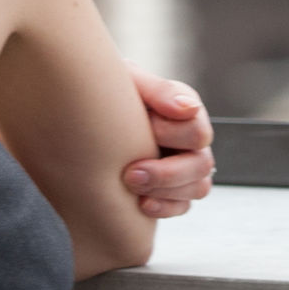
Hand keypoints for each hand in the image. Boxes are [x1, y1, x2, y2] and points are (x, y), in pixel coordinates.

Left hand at [122, 66, 212, 218]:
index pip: (198, 131)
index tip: (145, 128)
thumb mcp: (131, 81)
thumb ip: (160, 91)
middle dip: (167, 173)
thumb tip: (188, 108)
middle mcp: (192, 140)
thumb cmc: (111, 92)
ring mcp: (186, 166)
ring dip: (166, 192)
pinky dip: (164, 208)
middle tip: (132, 173)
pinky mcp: (173, 190)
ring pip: (197, 188)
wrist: (87, 113)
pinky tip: (140, 204)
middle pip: (201, 165)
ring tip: (132, 187)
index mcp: (186, 110)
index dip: (172, 134)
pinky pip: (182, 206)